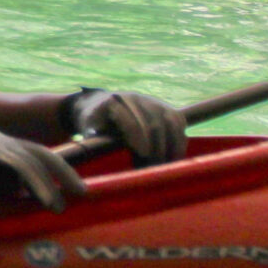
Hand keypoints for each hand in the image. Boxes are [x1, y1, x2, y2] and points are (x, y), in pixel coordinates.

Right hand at [0, 131, 86, 211]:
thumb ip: (3, 183)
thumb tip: (24, 194)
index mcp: (3, 145)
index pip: (37, 154)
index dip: (57, 169)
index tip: (73, 186)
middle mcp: (3, 141)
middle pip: (41, 153)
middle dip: (64, 173)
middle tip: (82, 193)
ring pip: (31, 161)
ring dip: (47, 185)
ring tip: (58, 206)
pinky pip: (16, 167)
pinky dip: (32, 183)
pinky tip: (40, 197)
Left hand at [63, 89, 186, 164]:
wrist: (102, 105)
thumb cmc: (94, 122)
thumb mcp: (88, 129)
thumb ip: (93, 139)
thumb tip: (96, 150)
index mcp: (113, 102)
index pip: (130, 121)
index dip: (138, 139)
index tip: (143, 155)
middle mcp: (135, 98)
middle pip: (153, 124)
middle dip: (156, 149)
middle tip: (152, 169)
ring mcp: (152, 101)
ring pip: (170, 122)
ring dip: (171, 147)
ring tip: (165, 167)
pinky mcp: (166, 108)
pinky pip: (179, 123)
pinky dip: (179, 141)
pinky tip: (174, 158)